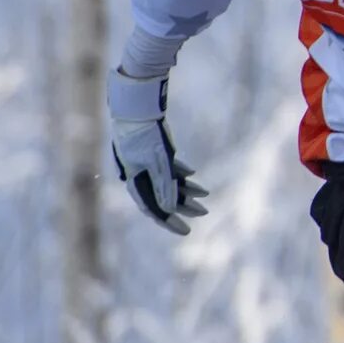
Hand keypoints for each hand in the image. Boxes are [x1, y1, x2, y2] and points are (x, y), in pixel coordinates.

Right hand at [107, 69, 208, 234]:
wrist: (136, 111)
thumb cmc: (144, 137)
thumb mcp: (157, 162)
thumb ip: (164, 186)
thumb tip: (170, 211)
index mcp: (137, 183)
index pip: (154, 209)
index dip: (169, 222)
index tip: (185, 231)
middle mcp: (140, 176)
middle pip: (163, 198)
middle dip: (183, 207)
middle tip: (203, 214)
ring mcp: (146, 164)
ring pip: (168, 182)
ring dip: (186, 190)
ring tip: (206, 195)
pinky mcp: (154, 151)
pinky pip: (169, 168)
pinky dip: (181, 173)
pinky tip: (193, 176)